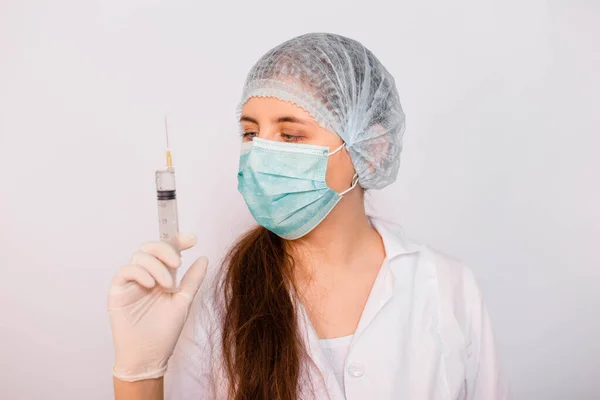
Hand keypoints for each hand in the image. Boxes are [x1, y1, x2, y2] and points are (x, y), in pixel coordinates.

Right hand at [108, 233, 207, 381]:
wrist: (149, 356)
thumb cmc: (164, 332)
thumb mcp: (184, 302)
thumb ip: (192, 280)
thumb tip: (204, 258)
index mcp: (162, 276)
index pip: (167, 251)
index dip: (178, 240)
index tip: (193, 239)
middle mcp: (146, 276)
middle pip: (151, 247)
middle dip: (165, 249)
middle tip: (177, 263)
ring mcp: (132, 283)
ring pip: (140, 256)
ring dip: (156, 266)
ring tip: (167, 286)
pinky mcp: (118, 291)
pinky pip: (125, 271)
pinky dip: (139, 273)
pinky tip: (151, 284)